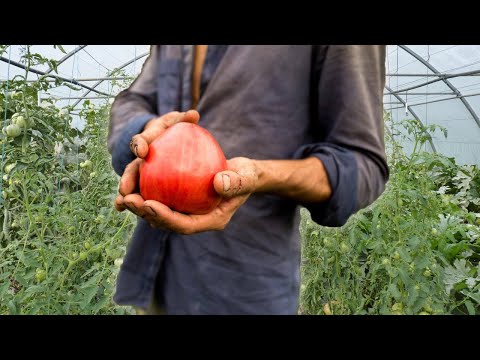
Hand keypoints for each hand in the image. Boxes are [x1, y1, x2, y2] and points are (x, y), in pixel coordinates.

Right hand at [114, 110, 199, 210]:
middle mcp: (141, 157)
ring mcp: (142, 172)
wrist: (176, 141)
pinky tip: (132, 216)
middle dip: (127, 179)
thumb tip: (193, 115)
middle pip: (132, 168)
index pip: (140, 141)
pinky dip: (135, 205)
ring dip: (128, 196)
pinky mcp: (147, 185)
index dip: (139, 144)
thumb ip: (184, 119)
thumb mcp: (180, 121)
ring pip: (133, 185)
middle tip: (125, 190)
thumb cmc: (178, 127)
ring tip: (123, 206)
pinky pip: (143, 197)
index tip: (142, 151)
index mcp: (147, 138)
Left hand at [117, 157, 258, 234]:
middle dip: (144, 212)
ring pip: (157, 211)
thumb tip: (218, 183)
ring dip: (138, 204)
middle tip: (127, 199)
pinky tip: (130, 181)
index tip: (148, 204)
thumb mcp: (245, 177)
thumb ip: (236, 182)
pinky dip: (143, 190)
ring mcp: (184, 210)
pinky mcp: (178, 198)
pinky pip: (158, 196)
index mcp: (209, 220)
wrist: (241, 174)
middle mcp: (193, 218)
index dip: (165, 217)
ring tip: (121, 194)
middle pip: (165, 221)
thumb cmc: (245, 176)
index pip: (184, 224)